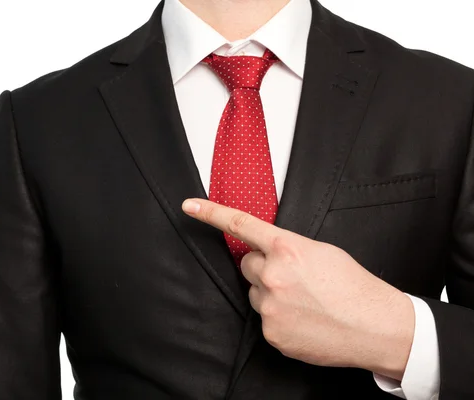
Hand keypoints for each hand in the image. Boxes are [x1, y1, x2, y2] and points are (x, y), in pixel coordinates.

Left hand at [182, 198, 414, 380]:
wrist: (375, 327)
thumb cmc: (354, 286)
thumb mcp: (322, 251)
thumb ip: (288, 248)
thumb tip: (268, 252)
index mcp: (287, 248)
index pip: (241, 225)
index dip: (211, 213)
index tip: (189, 206)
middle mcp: (273, 276)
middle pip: (248, 264)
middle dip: (264, 268)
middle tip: (294, 279)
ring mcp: (270, 306)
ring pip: (255, 293)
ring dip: (271, 294)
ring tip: (303, 302)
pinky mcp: (271, 332)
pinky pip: (264, 319)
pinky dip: (278, 318)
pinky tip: (303, 320)